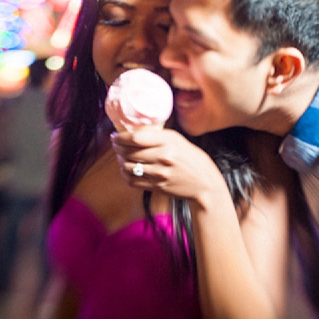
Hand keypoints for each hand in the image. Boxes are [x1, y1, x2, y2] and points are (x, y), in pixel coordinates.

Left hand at [111, 129, 229, 207]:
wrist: (204, 183)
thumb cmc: (191, 158)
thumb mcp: (178, 140)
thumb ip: (158, 136)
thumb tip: (133, 132)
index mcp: (168, 142)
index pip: (135, 138)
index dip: (120, 137)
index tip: (115, 136)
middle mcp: (163, 157)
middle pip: (129, 152)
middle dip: (118, 148)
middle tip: (115, 145)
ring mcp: (159, 173)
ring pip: (128, 167)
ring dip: (121, 161)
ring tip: (121, 157)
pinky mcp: (157, 186)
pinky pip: (133, 181)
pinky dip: (126, 175)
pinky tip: (127, 170)